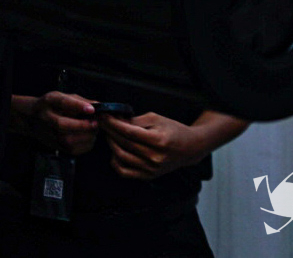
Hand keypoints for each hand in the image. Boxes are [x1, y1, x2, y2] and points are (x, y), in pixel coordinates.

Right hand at [19, 92, 97, 154]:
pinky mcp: (55, 145)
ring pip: (68, 140)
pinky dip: (85, 145)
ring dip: (86, 136)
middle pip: (62, 125)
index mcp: (49, 101)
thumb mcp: (62, 97)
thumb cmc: (51, 106)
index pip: (62, 102)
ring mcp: (48, 133)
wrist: (32, 119)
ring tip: (93, 130)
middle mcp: (46, 117)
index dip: (77, 106)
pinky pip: (72, 149)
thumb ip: (80, 101)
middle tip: (96, 123)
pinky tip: (88, 137)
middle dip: (83, 126)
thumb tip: (99, 106)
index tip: (91, 109)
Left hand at [101, 109, 247, 179]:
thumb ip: (136, 120)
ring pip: (122, 157)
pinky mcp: (149, 175)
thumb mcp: (156, 119)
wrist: (190, 148)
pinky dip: (116, 163)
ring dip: (111, 144)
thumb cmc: (174, 131)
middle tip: (103, 123)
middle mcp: (154, 157)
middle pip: (124, 143)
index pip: (129, 132)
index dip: (113, 123)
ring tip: (109, 134)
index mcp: (158, 141)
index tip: (104, 116)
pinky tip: (114, 152)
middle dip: (110, 131)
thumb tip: (117, 120)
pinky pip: (126, 172)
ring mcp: (151, 168)